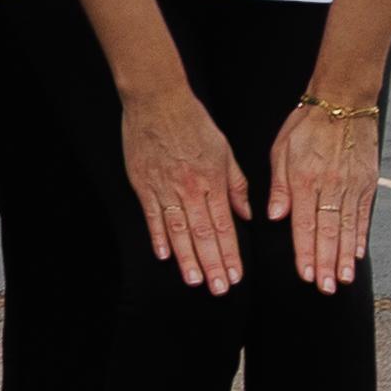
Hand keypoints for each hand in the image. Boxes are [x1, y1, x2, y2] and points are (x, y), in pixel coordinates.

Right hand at [119, 82, 250, 292]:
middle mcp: (190, 188)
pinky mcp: (143, 184)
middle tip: (219, 289)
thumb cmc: (194, 122)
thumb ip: (236, 184)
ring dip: (187, 258)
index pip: (225, 225)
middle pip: (203, 233)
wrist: (158, 100)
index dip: (231, 253)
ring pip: (178, 230)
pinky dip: (157, 236)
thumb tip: (246, 214)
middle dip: (213, 264)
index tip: (236, 275)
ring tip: (194, 281)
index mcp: (212, 180)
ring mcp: (164, 187)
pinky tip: (164, 255)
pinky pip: (152, 215)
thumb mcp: (224, 150)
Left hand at [267, 102, 384, 292]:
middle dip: (326, 263)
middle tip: (326, 288)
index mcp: (304, 179)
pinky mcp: (367, 181)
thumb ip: (279, 186)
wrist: (342, 101)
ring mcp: (351, 184)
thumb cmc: (306, 124)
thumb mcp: (281, 149)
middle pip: (327, 231)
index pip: (303, 223)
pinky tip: (358, 253)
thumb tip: (275, 216)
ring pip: (347, 227)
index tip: (306, 274)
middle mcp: (329, 185)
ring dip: (345, 256)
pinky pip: (363, 214)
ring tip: (343, 278)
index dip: (305, 251)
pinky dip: (361, 235)